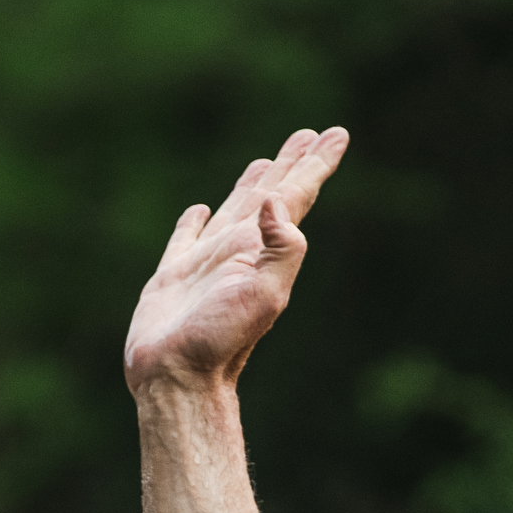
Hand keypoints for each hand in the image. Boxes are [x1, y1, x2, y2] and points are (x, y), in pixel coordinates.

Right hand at [125, 127, 348, 395]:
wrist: (178, 377)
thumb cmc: (220, 340)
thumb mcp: (263, 295)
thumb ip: (280, 249)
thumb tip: (277, 201)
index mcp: (261, 249)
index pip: (295, 196)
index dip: (316, 164)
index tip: (337, 134)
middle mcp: (239, 251)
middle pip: (272, 196)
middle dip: (292, 165)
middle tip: (311, 135)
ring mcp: (207, 263)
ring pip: (233, 209)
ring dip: (252, 185)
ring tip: (265, 162)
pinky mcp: (174, 276)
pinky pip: (187, 237)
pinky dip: (194, 222)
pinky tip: (199, 211)